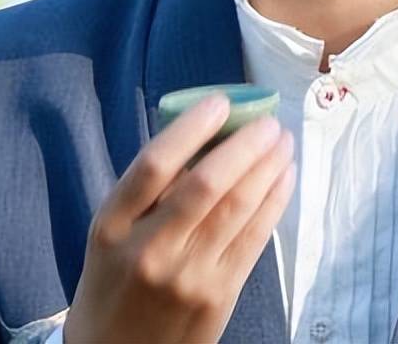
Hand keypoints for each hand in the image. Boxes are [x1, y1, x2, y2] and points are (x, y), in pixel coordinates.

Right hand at [61, 95, 295, 343]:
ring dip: (267, 168)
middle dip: (245, 146)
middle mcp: (149, 250)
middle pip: (205, 184)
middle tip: (268, 121)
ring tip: (283, 142)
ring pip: (237, 208)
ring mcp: (187, 275)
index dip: (191, 129)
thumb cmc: (116, 280)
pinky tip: (284, 177)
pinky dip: (274, 201)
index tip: (220, 102)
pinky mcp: (218, 295)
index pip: (154, 165)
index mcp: (113, 225)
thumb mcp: (113, 233)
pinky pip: (254, 238)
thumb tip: (209, 138)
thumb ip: (150, 192)